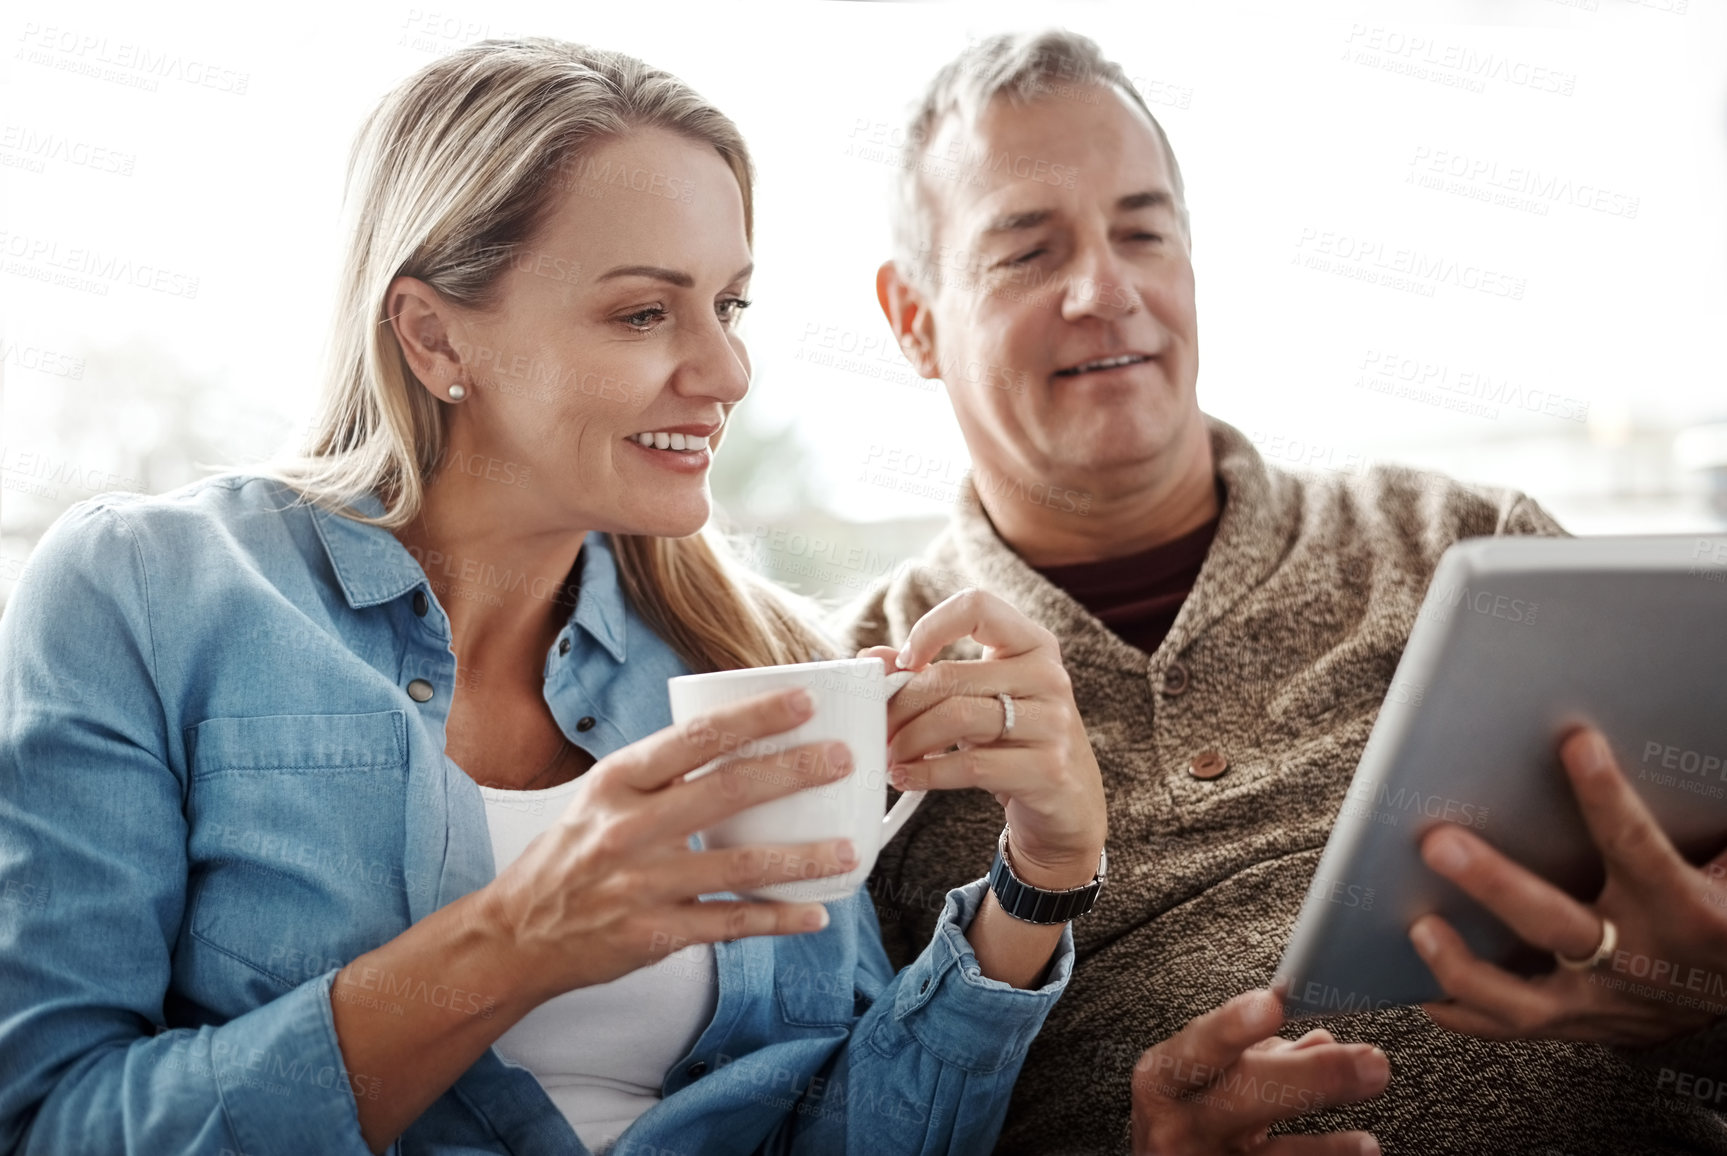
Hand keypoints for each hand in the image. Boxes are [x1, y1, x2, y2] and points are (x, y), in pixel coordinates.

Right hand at [478, 688, 858, 1003]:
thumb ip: (659, 776)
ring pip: (741, 864)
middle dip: (794, 771)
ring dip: (803, 857)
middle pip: (728, 791)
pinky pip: (731, 923)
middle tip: (842, 759)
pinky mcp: (655, 933)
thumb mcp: (600, 799)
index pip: (694, 738)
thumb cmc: (568, 858)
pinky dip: (778, 919)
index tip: (803, 701)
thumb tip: (735, 743)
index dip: (753, 717)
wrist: (515, 934)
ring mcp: (643, 884)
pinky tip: (814, 913)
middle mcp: (630, 828)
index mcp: (618, 782)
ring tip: (850, 849)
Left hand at [858, 587, 1104, 887]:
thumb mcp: (979, 700)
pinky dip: (927, 773)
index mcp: (1033, 644)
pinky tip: (906, 777)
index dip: (931, 628)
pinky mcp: (1048, 768)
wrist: (1068, 805)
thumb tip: (872, 659)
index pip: (977, 606)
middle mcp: (1048, 675)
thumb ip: (928, 674)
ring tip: (890, 755)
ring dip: (909, 740)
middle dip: (900, 705)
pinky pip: (971, 765)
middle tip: (878, 727)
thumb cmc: (1016, 743)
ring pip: (957, 718)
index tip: (904, 662)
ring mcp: (1053, 722)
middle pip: (951, 676)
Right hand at [1132, 989, 1387, 1154]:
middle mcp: (1179, 1124)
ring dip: (1327, 1147)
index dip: (1233, 1026)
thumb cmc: (1179, 1112)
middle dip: (1314, 1077)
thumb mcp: (1199, 1077)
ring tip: (1367, 1142)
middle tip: (1370, 1063)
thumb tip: (1322, 1039)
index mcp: (1163, 1079)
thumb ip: (1256, 1053)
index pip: (1199, 1047)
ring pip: (1274, 1155)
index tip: (1273, 1004)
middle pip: (1246, 1097)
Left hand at [1410, 727, 1726, 1044]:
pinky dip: (1462, 1012)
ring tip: (1418, 927)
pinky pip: (1510, 1028)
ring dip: (1462, 966)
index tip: (1577, 744)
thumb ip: (1677, 824)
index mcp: (1684, 911)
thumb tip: (1607, 754)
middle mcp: (1638, 960)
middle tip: (1440, 843)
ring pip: (1523, 999)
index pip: (1637, 846)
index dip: (1606, 796)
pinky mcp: (1582, 1027)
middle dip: (1494, 884)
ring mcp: (1605, 1003)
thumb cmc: (1721, 915)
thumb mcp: (1719, 867)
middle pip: (1555, 923)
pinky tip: (1419, 987)